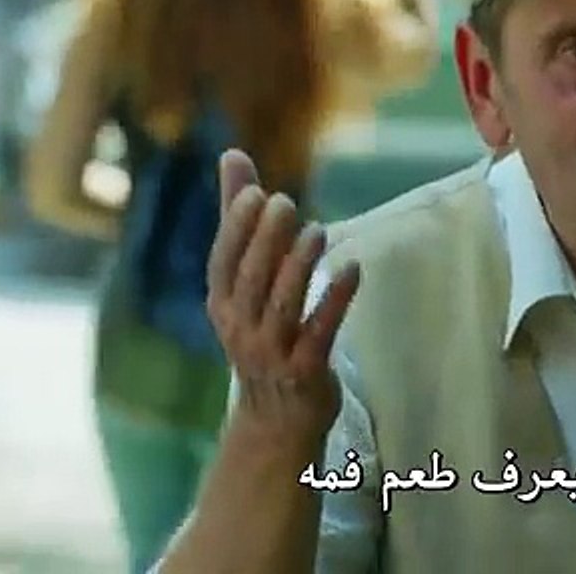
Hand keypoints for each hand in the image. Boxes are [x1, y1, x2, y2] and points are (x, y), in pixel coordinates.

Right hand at [206, 149, 359, 447]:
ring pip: (283, 306)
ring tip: (319, 230)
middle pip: (251, 280)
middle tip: (286, 202)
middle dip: (266, 240)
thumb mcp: (245, 281)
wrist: (276, 420)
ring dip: (299, 267)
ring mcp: (273, 352)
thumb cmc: (262, 333)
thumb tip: (232, 155)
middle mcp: (241, 328)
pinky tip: (353, 268)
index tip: (256, 193)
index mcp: (224, 304)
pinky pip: (321, 332)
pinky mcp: (306, 371)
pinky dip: (336, 300)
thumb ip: (241, 218)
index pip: (223, 262)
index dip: (236, 229)